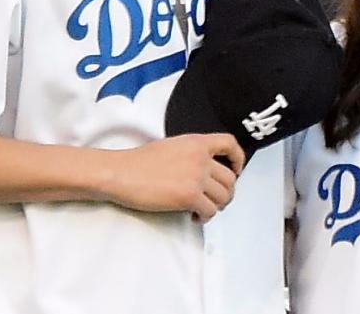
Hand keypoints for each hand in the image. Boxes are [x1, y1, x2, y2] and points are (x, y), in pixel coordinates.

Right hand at [107, 134, 245, 222]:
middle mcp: (200, 158)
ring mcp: (196, 177)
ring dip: (216, 206)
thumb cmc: (139, 162)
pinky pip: (210, 211)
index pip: (230, 143)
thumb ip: (192, 153)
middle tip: (216, 200)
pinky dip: (205, 217)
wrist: (121, 173)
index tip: (236, 169)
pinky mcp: (189, 196)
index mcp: (196, 142)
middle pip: (230, 178)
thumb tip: (205, 169)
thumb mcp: (172, 146)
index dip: (238, 158)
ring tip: (202, 209)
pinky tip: (194, 216)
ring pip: (223, 197)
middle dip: (226, 192)